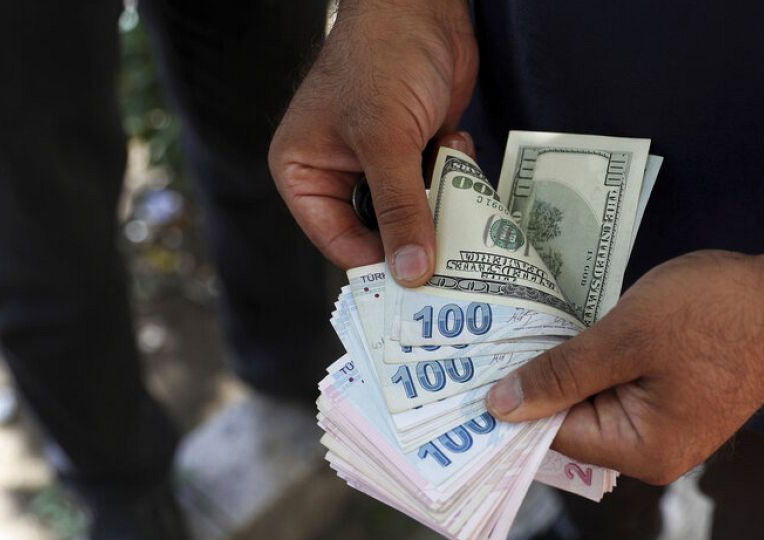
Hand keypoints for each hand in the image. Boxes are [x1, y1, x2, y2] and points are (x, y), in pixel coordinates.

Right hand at [269, 0, 477, 284]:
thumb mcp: (386, 141)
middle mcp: (337, 175)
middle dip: (415, 239)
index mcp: (304, 173)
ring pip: (413, 215)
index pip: (338, 242)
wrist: (421, 7)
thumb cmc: (381, 60)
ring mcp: (379, 166)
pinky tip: (457, 144)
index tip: (420, 287)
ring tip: (460, 194)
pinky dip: (454, 176)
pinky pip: (438, 189)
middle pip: (378, 236)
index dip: (378, 266)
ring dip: (440, 205)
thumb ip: (401, 209)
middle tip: (454, 262)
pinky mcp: (416, 153)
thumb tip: (414, 274)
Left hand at [484, 251, 763, 484]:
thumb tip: (499, 406)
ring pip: (593, 402)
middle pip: (571, 422)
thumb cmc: (714, 314)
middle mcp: (653, 452)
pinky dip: (594, 361)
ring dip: (564, 368)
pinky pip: (619, 388)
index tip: (466, 373)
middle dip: (534, 383)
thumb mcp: (625, 336)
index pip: (553, 435)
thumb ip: (560, 374)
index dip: (511, 402)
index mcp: (641, 450)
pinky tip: (567, 328)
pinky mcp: (678, 400)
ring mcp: (669, 427)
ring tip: (515, 330)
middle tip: (481, 344)